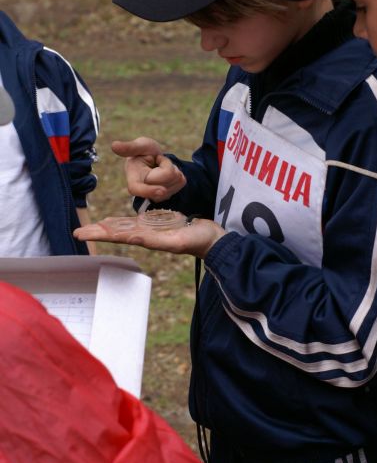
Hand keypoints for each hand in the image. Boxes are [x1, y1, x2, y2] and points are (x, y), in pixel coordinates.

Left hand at [73, 214, 226, 258]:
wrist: (212, 241)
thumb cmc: (199, 241)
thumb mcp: (179, 241)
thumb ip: (159, 241)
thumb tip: (134, 238)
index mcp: (147, 238)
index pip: (117, 236)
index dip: (98, 234)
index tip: (80, 234)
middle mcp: (146, 235)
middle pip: (116, 232)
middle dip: (97, 231)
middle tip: (77, 232)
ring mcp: (152, 230)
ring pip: (123, 227)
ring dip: (106, 227)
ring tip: (91, 226)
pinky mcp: (158, 224)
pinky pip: (135, 222)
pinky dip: (121, 221)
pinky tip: (114, 222)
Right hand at [112, 138, 185, 201]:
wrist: (154, 159)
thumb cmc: (143, 151)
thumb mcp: (139, 146)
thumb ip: (129, 148)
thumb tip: (114, 146)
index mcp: (133, 180)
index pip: (138, 190)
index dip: (150, 191)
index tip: (162, 190)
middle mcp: (145, 192)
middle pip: (166, 178)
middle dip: (166, 164)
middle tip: (157, 159)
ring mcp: (158, 195)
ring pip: (175, 181)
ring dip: (172, 168)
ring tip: (161, 166)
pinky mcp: (170, 194)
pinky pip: (182, 182)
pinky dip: (178, 172)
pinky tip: (167, 171)